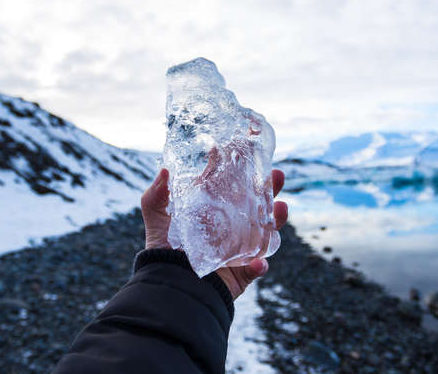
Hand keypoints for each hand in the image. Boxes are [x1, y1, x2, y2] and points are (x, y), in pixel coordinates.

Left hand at [141, 168, 287, 299]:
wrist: (168, 284)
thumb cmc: (163, 249)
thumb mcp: (156, 217)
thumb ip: (155, 195)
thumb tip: (164, 170)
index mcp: (215, 209)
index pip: (234, 186)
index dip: (245, 170)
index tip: (252, 152)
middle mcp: (232, 225)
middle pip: (258, 204)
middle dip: (271, 188)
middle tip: (277, 174)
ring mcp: (240, 248)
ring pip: (266, 231)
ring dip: (277, 220)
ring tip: (281, 208)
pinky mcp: (242, 272)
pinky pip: (256, 267)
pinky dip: (259, 265)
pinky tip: (258, 262)